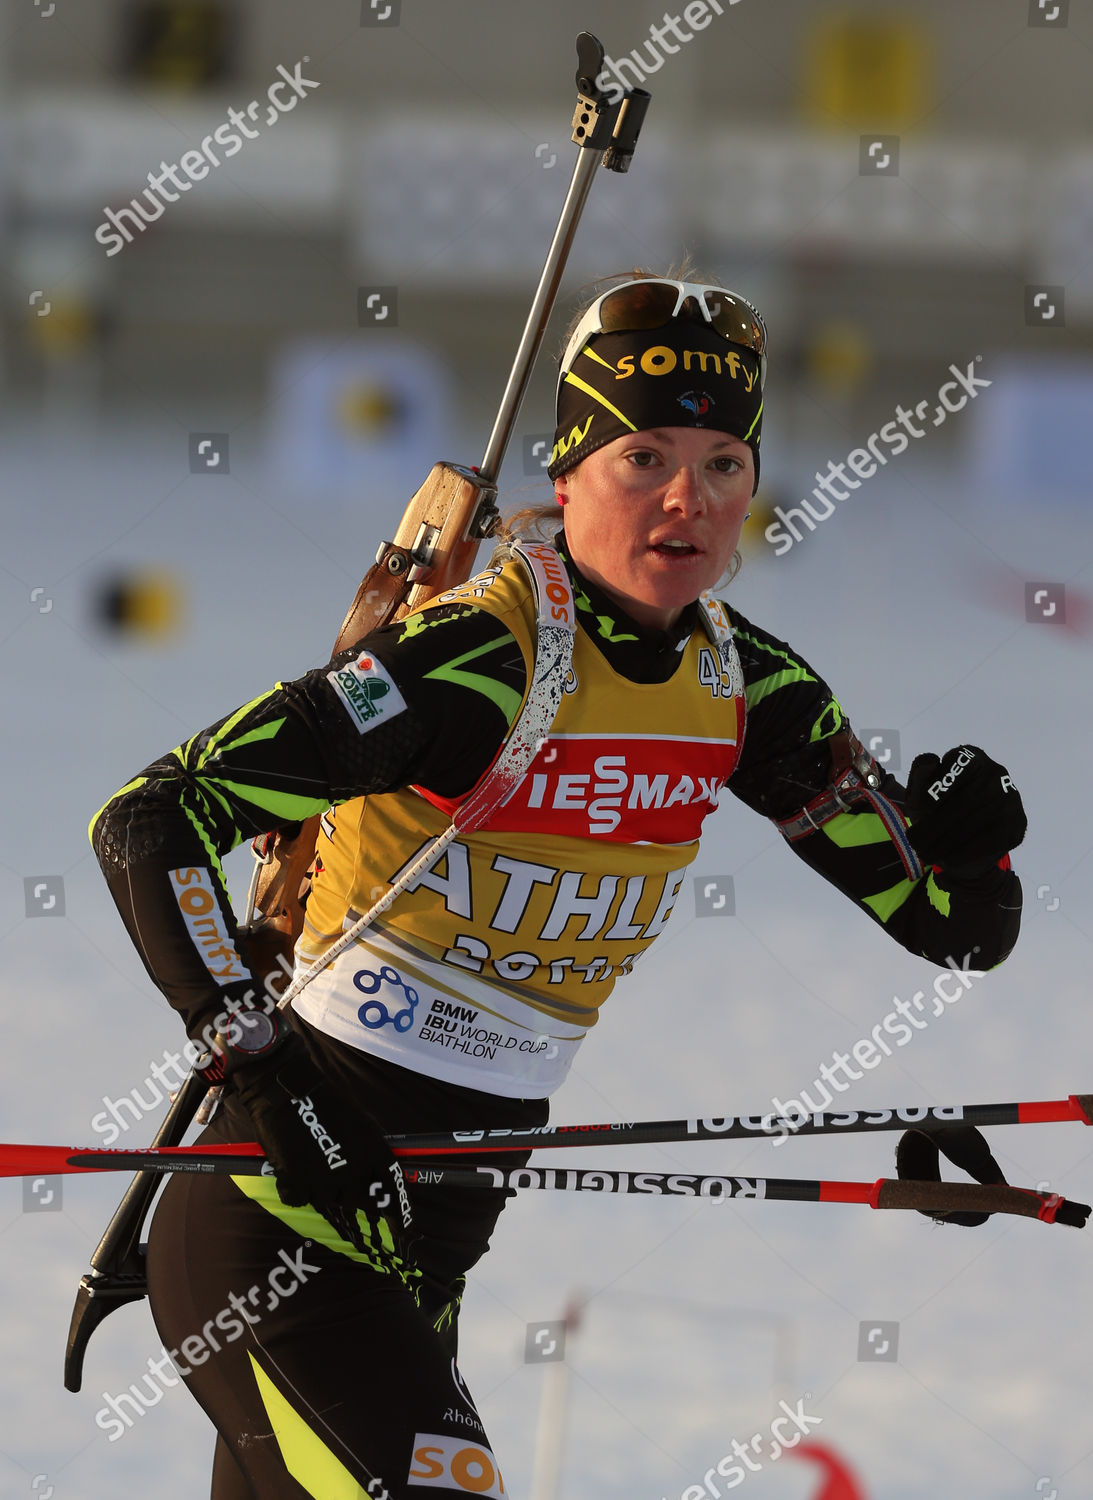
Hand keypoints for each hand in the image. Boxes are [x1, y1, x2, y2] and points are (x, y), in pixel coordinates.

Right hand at [223, 1011, 411, 1253]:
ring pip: (330, 1203)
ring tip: (313, 1164)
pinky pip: (300, 1199)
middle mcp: (354, 1170)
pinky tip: (293, 1169)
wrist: (288, 1089)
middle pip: (361, 1203)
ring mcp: (325, 1179)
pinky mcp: (297, 1181)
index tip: (403, 1231)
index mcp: (374, 1152)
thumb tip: (378, 1178)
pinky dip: (296, 1189)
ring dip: (323, 1191)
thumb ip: (370, 1153)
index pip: (393, 1191)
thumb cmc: (327, 1103)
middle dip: (354, 1198)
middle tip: (340, 1183)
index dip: (400, 1215)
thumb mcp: (360, 1124)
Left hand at [905, 744, 1025, 876]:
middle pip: (962, 803)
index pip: (954, 769)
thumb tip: (931, 761)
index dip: (934, 789)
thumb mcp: (923, 790)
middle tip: (914, 843)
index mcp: (971, 757)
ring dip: (943, 845)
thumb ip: (921, 774)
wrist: (967, 836)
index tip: (916, 809)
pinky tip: (948, 860)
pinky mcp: (1017, 823)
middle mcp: (996, 772)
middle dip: (933, 826)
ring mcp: (1010, 798)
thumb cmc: (939, 806)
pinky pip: (988, 842)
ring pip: (972, 825)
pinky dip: (963, 854)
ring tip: (926, 854)